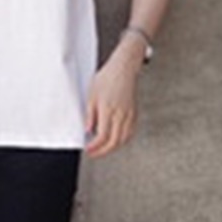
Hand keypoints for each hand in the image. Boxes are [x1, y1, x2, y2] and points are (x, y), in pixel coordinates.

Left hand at [83, 42, 143, 157]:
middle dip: (103, 151)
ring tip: (103, 148)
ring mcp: (129, 115)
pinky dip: (123, 140)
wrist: (124, 68)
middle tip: (94, 153)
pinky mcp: (134, 113)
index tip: (88, 149)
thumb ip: (90, 115)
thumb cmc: (108, 77)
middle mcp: (121, 115)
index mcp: (109, 110)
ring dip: (113, 147)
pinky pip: (130, 132)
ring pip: (124, 139)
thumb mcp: (92, 95)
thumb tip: (88, 129)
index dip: (95, 147)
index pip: (102, 137)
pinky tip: (116, 140)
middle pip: (114, 142)